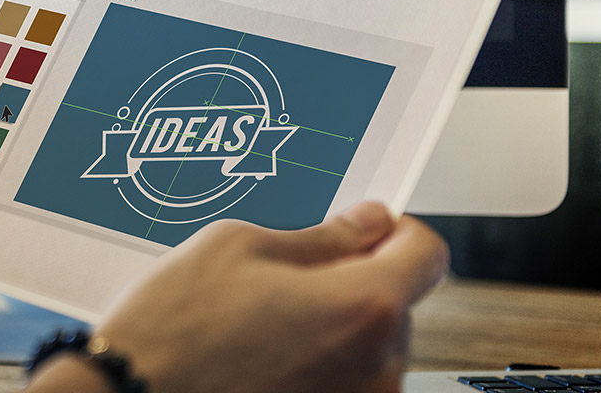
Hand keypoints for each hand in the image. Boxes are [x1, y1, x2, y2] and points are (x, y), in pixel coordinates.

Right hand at [29, 203, 448, 392]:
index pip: (427, 254)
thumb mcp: (239, 247)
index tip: (365, 228)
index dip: (396, 231)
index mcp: (363, 306)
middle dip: (353, 280)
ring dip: (333, 326)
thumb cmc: (173, 328)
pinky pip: (343, 382)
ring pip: (368, 347)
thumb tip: (367, 223)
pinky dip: (315, 365)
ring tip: (259, 322)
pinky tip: (260, 357)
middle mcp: (378, 367)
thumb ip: (320, 235)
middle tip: (284, 275)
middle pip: (395, 303)